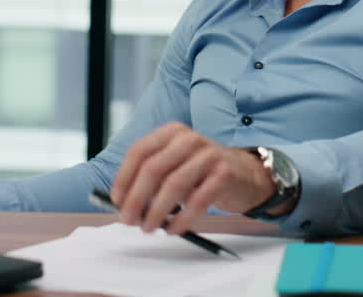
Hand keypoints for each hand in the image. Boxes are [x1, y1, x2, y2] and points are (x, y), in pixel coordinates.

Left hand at [109, 122, 274, 235]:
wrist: (245, 174)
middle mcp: (188, 138)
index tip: (116, 200)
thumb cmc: (201, 173)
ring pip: (174, 184)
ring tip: (149, 228)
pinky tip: (174, 229)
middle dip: (136, 198)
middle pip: (153, 168)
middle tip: (128, 220)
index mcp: (170, 133)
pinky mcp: (224, 173)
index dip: (124, 177)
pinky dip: (182, 218)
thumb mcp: (174, 166)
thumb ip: (150, 179)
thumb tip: (123, 204)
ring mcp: (208, 154)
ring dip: (157, 211)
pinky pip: (198, 200)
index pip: (139, 151)